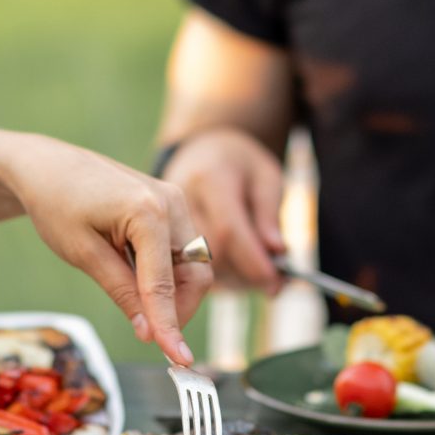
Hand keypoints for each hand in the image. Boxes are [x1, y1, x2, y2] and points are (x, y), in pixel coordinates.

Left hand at [0, 134, 211, 364]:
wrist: (47, 166)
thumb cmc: (57, 203)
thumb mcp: (83, 254)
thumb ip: (122, 292)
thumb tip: (149, 332)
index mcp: (149, 212)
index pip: (165, 284)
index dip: (170, 326)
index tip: (178, 359)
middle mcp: (172, 202)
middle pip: (196, 274)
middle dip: (178, 308)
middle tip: (148, 331)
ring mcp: (175, 200)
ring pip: (193, 263)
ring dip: (172, 291)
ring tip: (132, 296)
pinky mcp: (170, 204)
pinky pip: (181, 248)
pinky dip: (167, 272)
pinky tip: (135, 275)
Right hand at [160, 128, 285, 291]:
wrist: (199, 151)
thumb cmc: (238, 162)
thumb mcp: (264, 175)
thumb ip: (269, 212)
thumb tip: (276, 251)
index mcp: (208, 179)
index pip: (228, 228)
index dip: (253, 259)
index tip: (276, 282)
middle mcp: (178, 200)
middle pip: (210, 254)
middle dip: (243, 275)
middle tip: (275, 283)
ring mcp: (163, 220)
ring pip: (195, 268)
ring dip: (233, 280)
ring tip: (260, 276)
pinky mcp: (158, 238)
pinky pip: (186, 270)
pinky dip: (216, 279)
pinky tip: (238, 273)